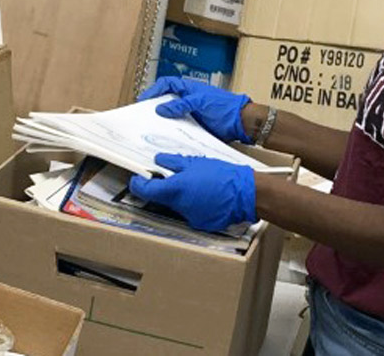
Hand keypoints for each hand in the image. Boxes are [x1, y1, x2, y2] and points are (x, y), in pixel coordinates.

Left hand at [128, 154, 256, 231]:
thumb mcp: (195, 162)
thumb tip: (158, 160)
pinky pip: (191, 213)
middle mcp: (179, 207)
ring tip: (196, 185)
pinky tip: (206, 196)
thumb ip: (173, 162)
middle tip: (172, 176)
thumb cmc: (222, 175)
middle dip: (164, 188)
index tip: (137, 178)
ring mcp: (190, 217)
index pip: (145, 190)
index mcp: (175, 190)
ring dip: (181, 196)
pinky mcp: (201, 223)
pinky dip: (194, 205)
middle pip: (162, 198)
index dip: (138, 183)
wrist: (245, 193)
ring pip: (177, 205)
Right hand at [139, 76, 252, 144]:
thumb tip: (160, 109)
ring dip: (161, 120)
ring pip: (171, 115)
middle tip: (142, 115)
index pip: (167, 84)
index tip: (144, 100)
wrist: (239, 122)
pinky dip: (171, 130)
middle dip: (154, 106)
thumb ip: (181, 105)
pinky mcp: (194, 126)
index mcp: (189, 89)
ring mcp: (190, 113)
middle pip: (166, 100)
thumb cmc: (224, 106)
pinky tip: (165, 136)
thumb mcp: (200, 102)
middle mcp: (187, 100)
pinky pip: (179, 127)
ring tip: (150, 127)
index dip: (154, 90)